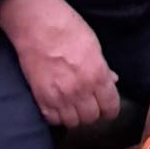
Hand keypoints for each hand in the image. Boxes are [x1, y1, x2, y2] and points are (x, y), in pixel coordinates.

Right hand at [0, 0, 119, 127]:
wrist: (38, 26)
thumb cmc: (69, 28)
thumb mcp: (94, 45)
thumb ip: (103, 68)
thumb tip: (111, 81)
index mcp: (97, 75)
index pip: (110, 106)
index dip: (111, 108)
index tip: (109, 106)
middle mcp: (79, 90)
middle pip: (91, 118)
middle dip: (93, 111)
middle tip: (90, 101)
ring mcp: (59, 97)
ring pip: (73, 122)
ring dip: (75, 114)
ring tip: (74, 103)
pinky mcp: (41, 99)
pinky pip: (53, 120)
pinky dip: (58, 115)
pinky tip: (59, 104)